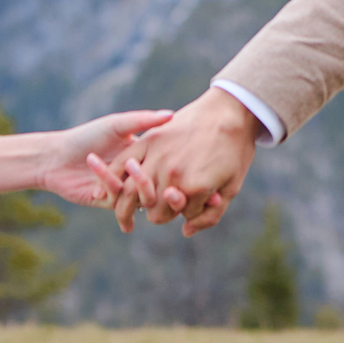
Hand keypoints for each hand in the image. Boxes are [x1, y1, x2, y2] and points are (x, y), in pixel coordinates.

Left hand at [44, 108, 170, 205]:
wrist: (56, 156)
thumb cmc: (87, 136)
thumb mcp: (116, 125)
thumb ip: (143, 120)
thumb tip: (172, 115)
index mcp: (142, 156)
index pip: (165, 161)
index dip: (169, 156)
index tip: (173, 148)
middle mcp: (135, 175)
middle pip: (158, 182)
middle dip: (155, 174)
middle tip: (144, 161)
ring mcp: (124, 190)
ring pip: (141, 194)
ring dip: (136, 181)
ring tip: (126, 163)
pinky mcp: (109, 202)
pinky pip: (118, 197)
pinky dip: (106, 179)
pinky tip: (92, 161)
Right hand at [108, 87, 259, 235]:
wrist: (231, 110)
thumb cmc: (236, 150)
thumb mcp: (231, 188)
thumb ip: (210, 216)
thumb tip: (185, 231)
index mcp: (194, 188)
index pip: (177, 215)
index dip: (183, 213)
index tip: (189, 204)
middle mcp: (173, 175)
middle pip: (153, 208)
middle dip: (159, 211)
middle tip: (160, 207)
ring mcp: (159, 156)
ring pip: (132, 190)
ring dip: (129, 202)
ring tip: (127, 208)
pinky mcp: (150, 138)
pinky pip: (122, 162)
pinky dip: (112, 176)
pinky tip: (107, 187)